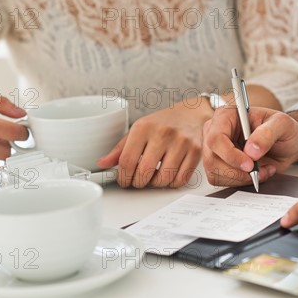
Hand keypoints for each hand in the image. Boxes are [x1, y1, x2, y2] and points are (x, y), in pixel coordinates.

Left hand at [97, 100, 211, 188]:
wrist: (191, 113)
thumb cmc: (162, 123)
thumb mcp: (138, 130)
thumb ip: (120, 149)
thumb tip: (102, 164)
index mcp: (144, 127)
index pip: (127, 161)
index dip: (123, 177)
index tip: (124, 180)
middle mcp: (162, 134)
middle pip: (144, 172)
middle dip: (138, 183)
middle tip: (138, 181)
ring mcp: (181, 142)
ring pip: (163, 179)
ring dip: (155, 184)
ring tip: (153, 177)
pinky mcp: (195, 151)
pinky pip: (180, 179)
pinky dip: (172, 183)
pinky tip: (168, 175)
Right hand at [202, 107, 297, 186]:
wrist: (287, 143)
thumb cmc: (283, 129)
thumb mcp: (282, 124)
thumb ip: (267, 133)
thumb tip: (251, 150)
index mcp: (227, 115)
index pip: (216, 138)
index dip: (230, 154)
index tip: (249, 164)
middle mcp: (216, 131)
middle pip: (212, 159)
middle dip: (236, 171)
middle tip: (258, 170)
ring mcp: (216, 149)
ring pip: (215, 173)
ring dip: (240, 178)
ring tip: (262, 170)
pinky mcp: (219, 164)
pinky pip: (221, 180)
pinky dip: (240, 182)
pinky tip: (255, 173)